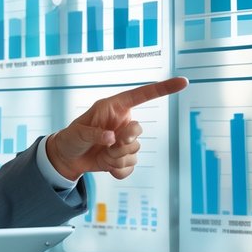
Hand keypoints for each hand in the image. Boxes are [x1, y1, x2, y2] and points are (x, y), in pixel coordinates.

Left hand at [46, 76, 188, 180]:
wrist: (68, 158)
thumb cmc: (71, 138)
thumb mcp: (78, 133)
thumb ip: (95, 133)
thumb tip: (112, 138)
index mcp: (115, 107)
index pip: (142, 95)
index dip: (163, 88)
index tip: (183, 82)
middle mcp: (123, 122)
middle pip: (138, 131)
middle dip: (125, 141)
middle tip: (110, 145)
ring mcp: (125, 140)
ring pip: (134, 151)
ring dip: (116, 158)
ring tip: (101, 155)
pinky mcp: (124, 156)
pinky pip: (131, 166)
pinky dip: (118, 170)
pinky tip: (106, 167)